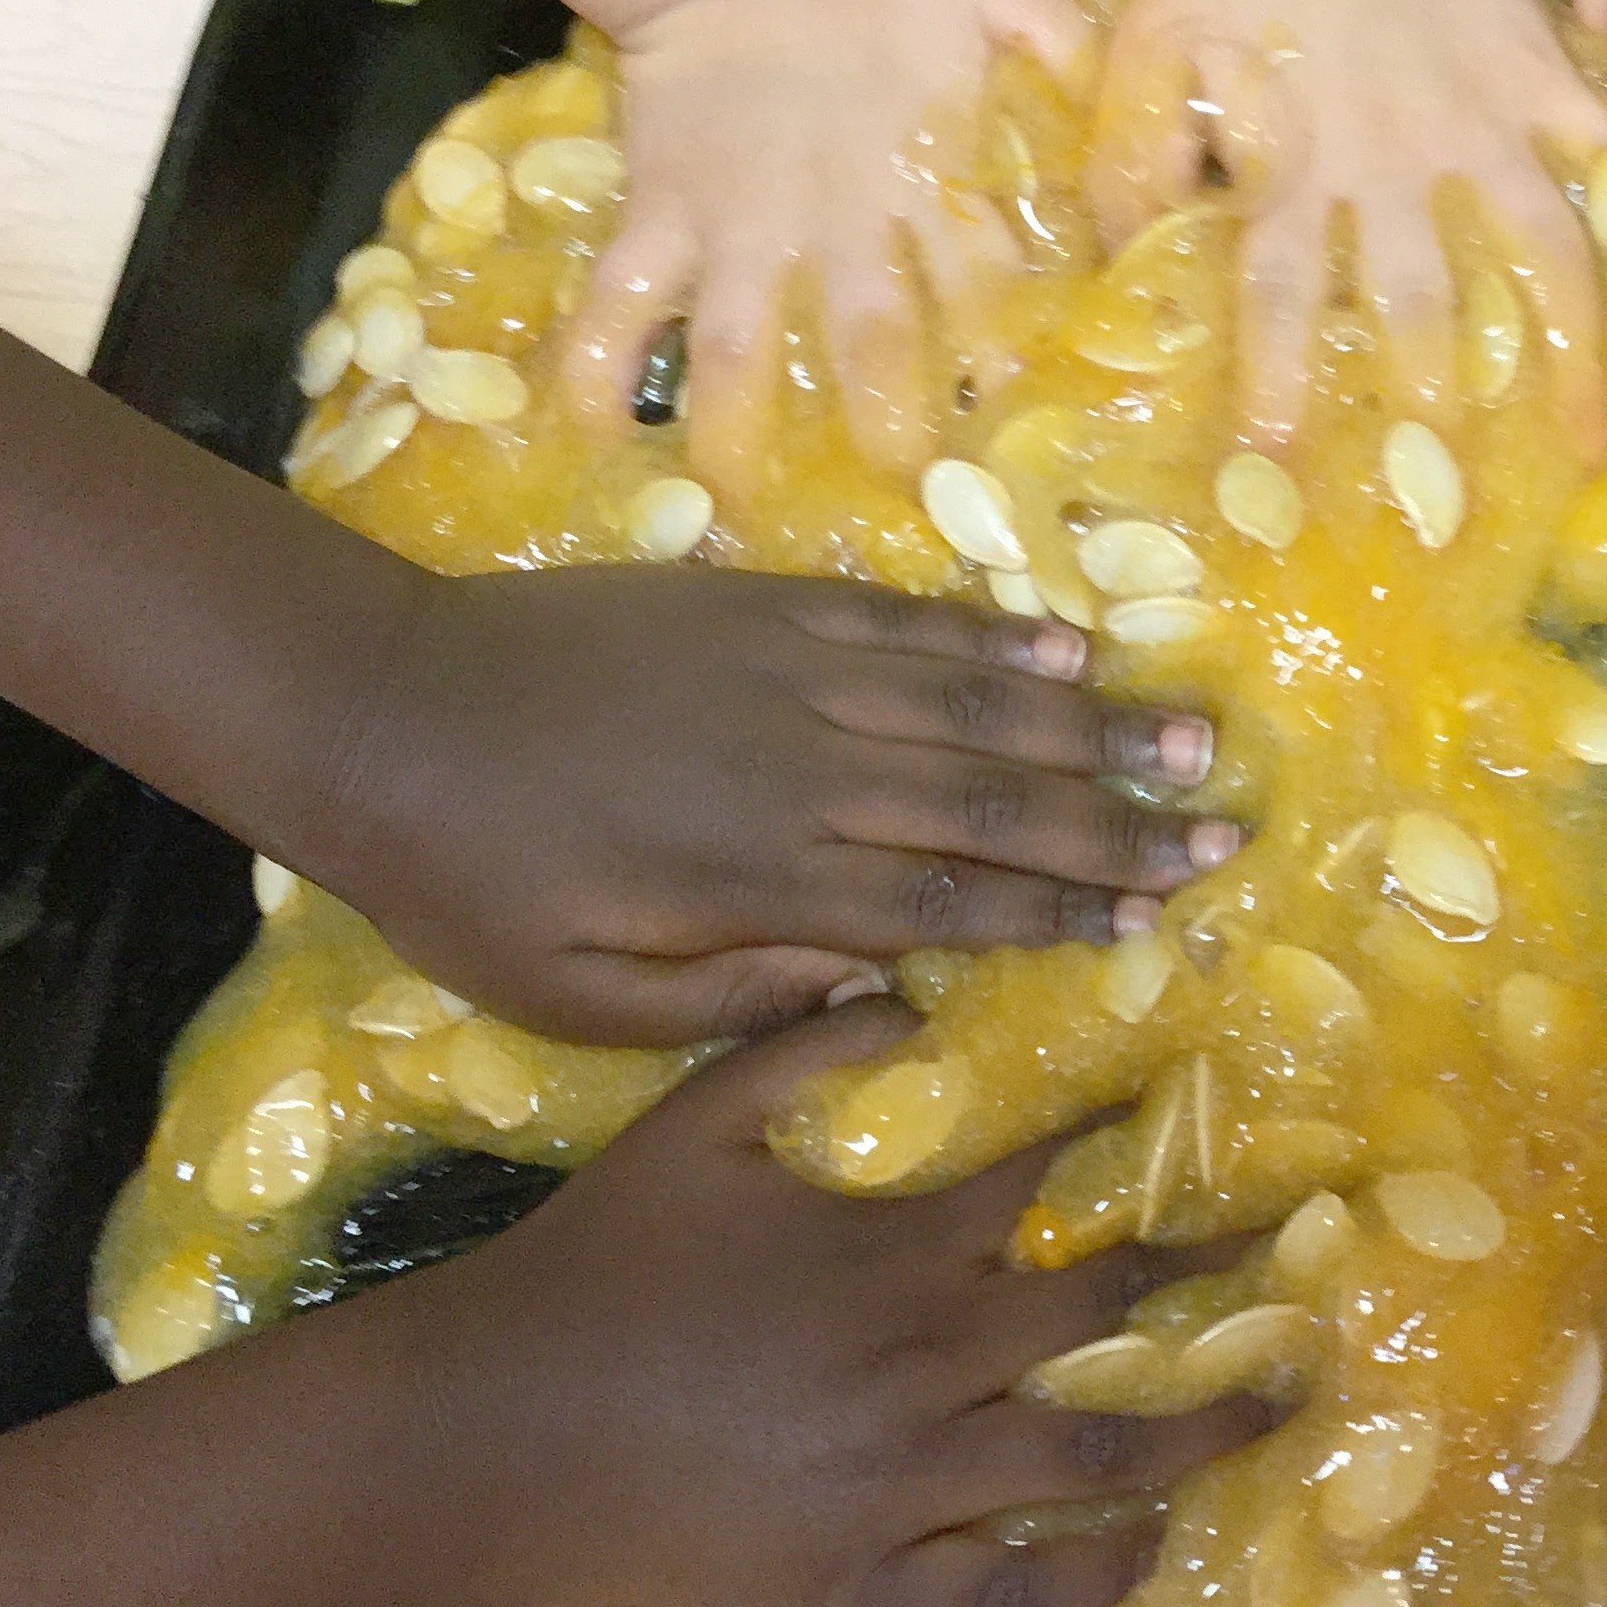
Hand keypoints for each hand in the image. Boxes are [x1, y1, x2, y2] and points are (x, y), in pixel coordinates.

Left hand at [310, 566, 1237, 1045]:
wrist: (381, 708)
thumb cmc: (472, 884)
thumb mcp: (582, 999)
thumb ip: (735, 1003)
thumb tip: (881, 997)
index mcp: (761, 879)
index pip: (949, 902)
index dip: (1064, 911)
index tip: (1161, 917)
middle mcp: (801, 770)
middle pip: (990, 797)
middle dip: (1117, 819)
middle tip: (1225, 829)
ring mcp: (788, 673)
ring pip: (968, 700)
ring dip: (1088, 720)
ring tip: (1188, 736)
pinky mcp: (759, 603)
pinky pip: (901, 617)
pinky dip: (990, 631)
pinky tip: (1067, 640)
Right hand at [412, 1000, 1270, 1606]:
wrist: (470, 1450)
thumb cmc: (580, 1281)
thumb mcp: (684, 1129)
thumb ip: (800, 1050)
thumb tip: (905, 985)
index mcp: (894, 1248)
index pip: (1050, 1176)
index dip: (1132, 1137)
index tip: (1207, 1110)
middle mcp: (932, 1359)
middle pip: (1115, 1309)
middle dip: (1222, 1268)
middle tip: (1307, 1246)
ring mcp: (913, 1483)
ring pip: (1102, 1453)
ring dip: (1210, 1423)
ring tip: (1288, 1398)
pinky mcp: (873, 1592)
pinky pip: (1022, 1587)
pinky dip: (1100, 1566)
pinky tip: (1150, 1543)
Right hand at [516, 0, 1090, 486]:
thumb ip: (1065, 42)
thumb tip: (1129, 117)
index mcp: (926, 178)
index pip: (983, 279)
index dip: (1007, 348)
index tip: (1026, 420)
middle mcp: (835, 221)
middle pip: (868, 339)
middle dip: (889, 422)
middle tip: (903, 496)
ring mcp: (738, 225)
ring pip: (737, 344)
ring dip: (736, 429)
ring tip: (736, 511)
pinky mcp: (661, 211)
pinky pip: (618, 297)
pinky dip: (596, 365)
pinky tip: (589, 438)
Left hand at [1090, 0, 1606, 446]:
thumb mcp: (1144, 59)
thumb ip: (1130, 166)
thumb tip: (1118, 273)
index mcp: (1293, 171)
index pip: (1283, 299)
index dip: (1281, 385)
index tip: (1282, 468)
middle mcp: (1393, 168)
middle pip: (1419, 302)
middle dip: (1431, 402)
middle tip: (1450, 505)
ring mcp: (1479, 127)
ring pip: (1533, 252)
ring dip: (1564, 349)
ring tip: (1595, 435)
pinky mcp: (1541, 80)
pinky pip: (1600, 158)